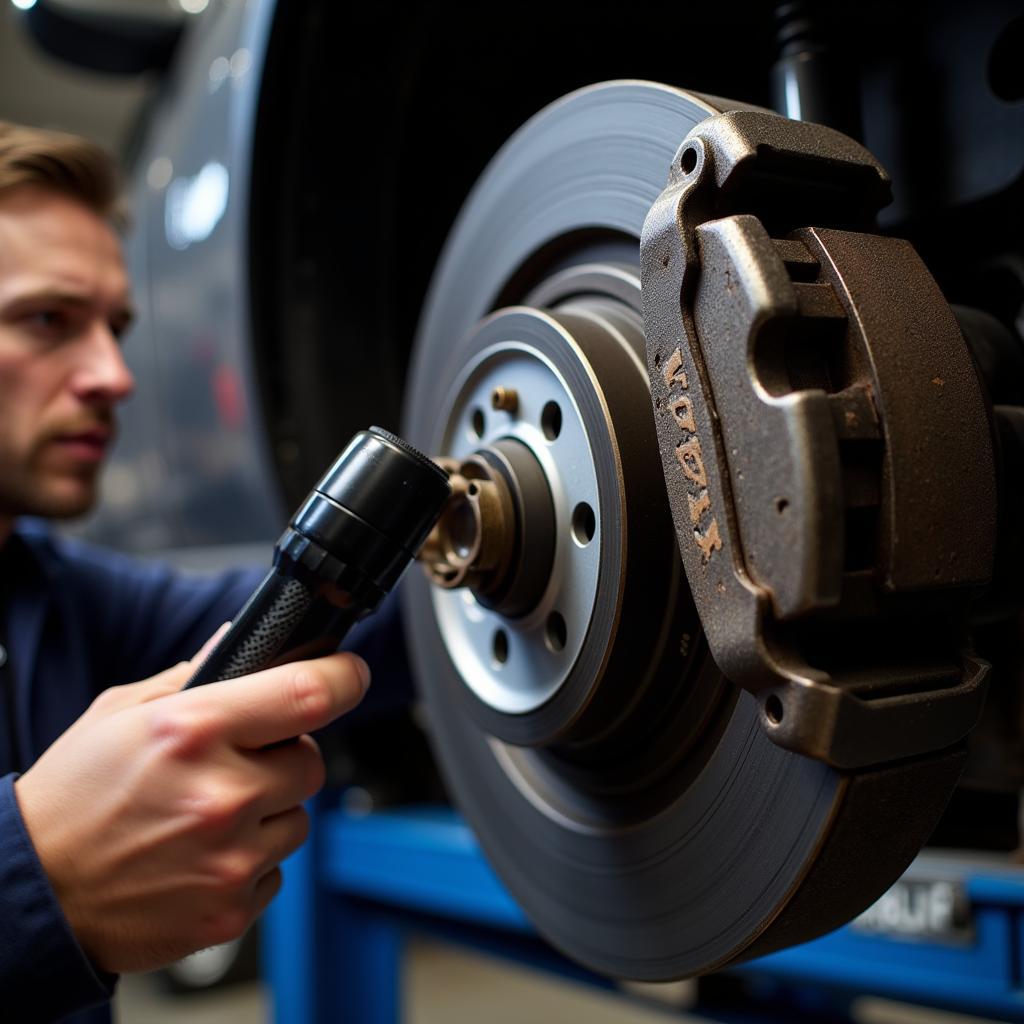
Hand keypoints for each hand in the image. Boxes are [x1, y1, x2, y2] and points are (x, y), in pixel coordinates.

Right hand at [13, 637, 370, 973]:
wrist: (34, 894)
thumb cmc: (73, 798)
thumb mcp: (123, 714)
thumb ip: (195, 675)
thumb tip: (240, 641)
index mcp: (196, 732)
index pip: (308, 693)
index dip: (342, 677)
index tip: (349, 674)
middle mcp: (221, 795)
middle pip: (310, 762)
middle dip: (284, 756)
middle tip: (236, 764)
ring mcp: (230, 858)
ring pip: (297, 818)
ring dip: (268, 811)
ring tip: (208, 814)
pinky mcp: (231, 909)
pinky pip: (276, 869)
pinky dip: (251, 859)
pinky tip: (202, 853)